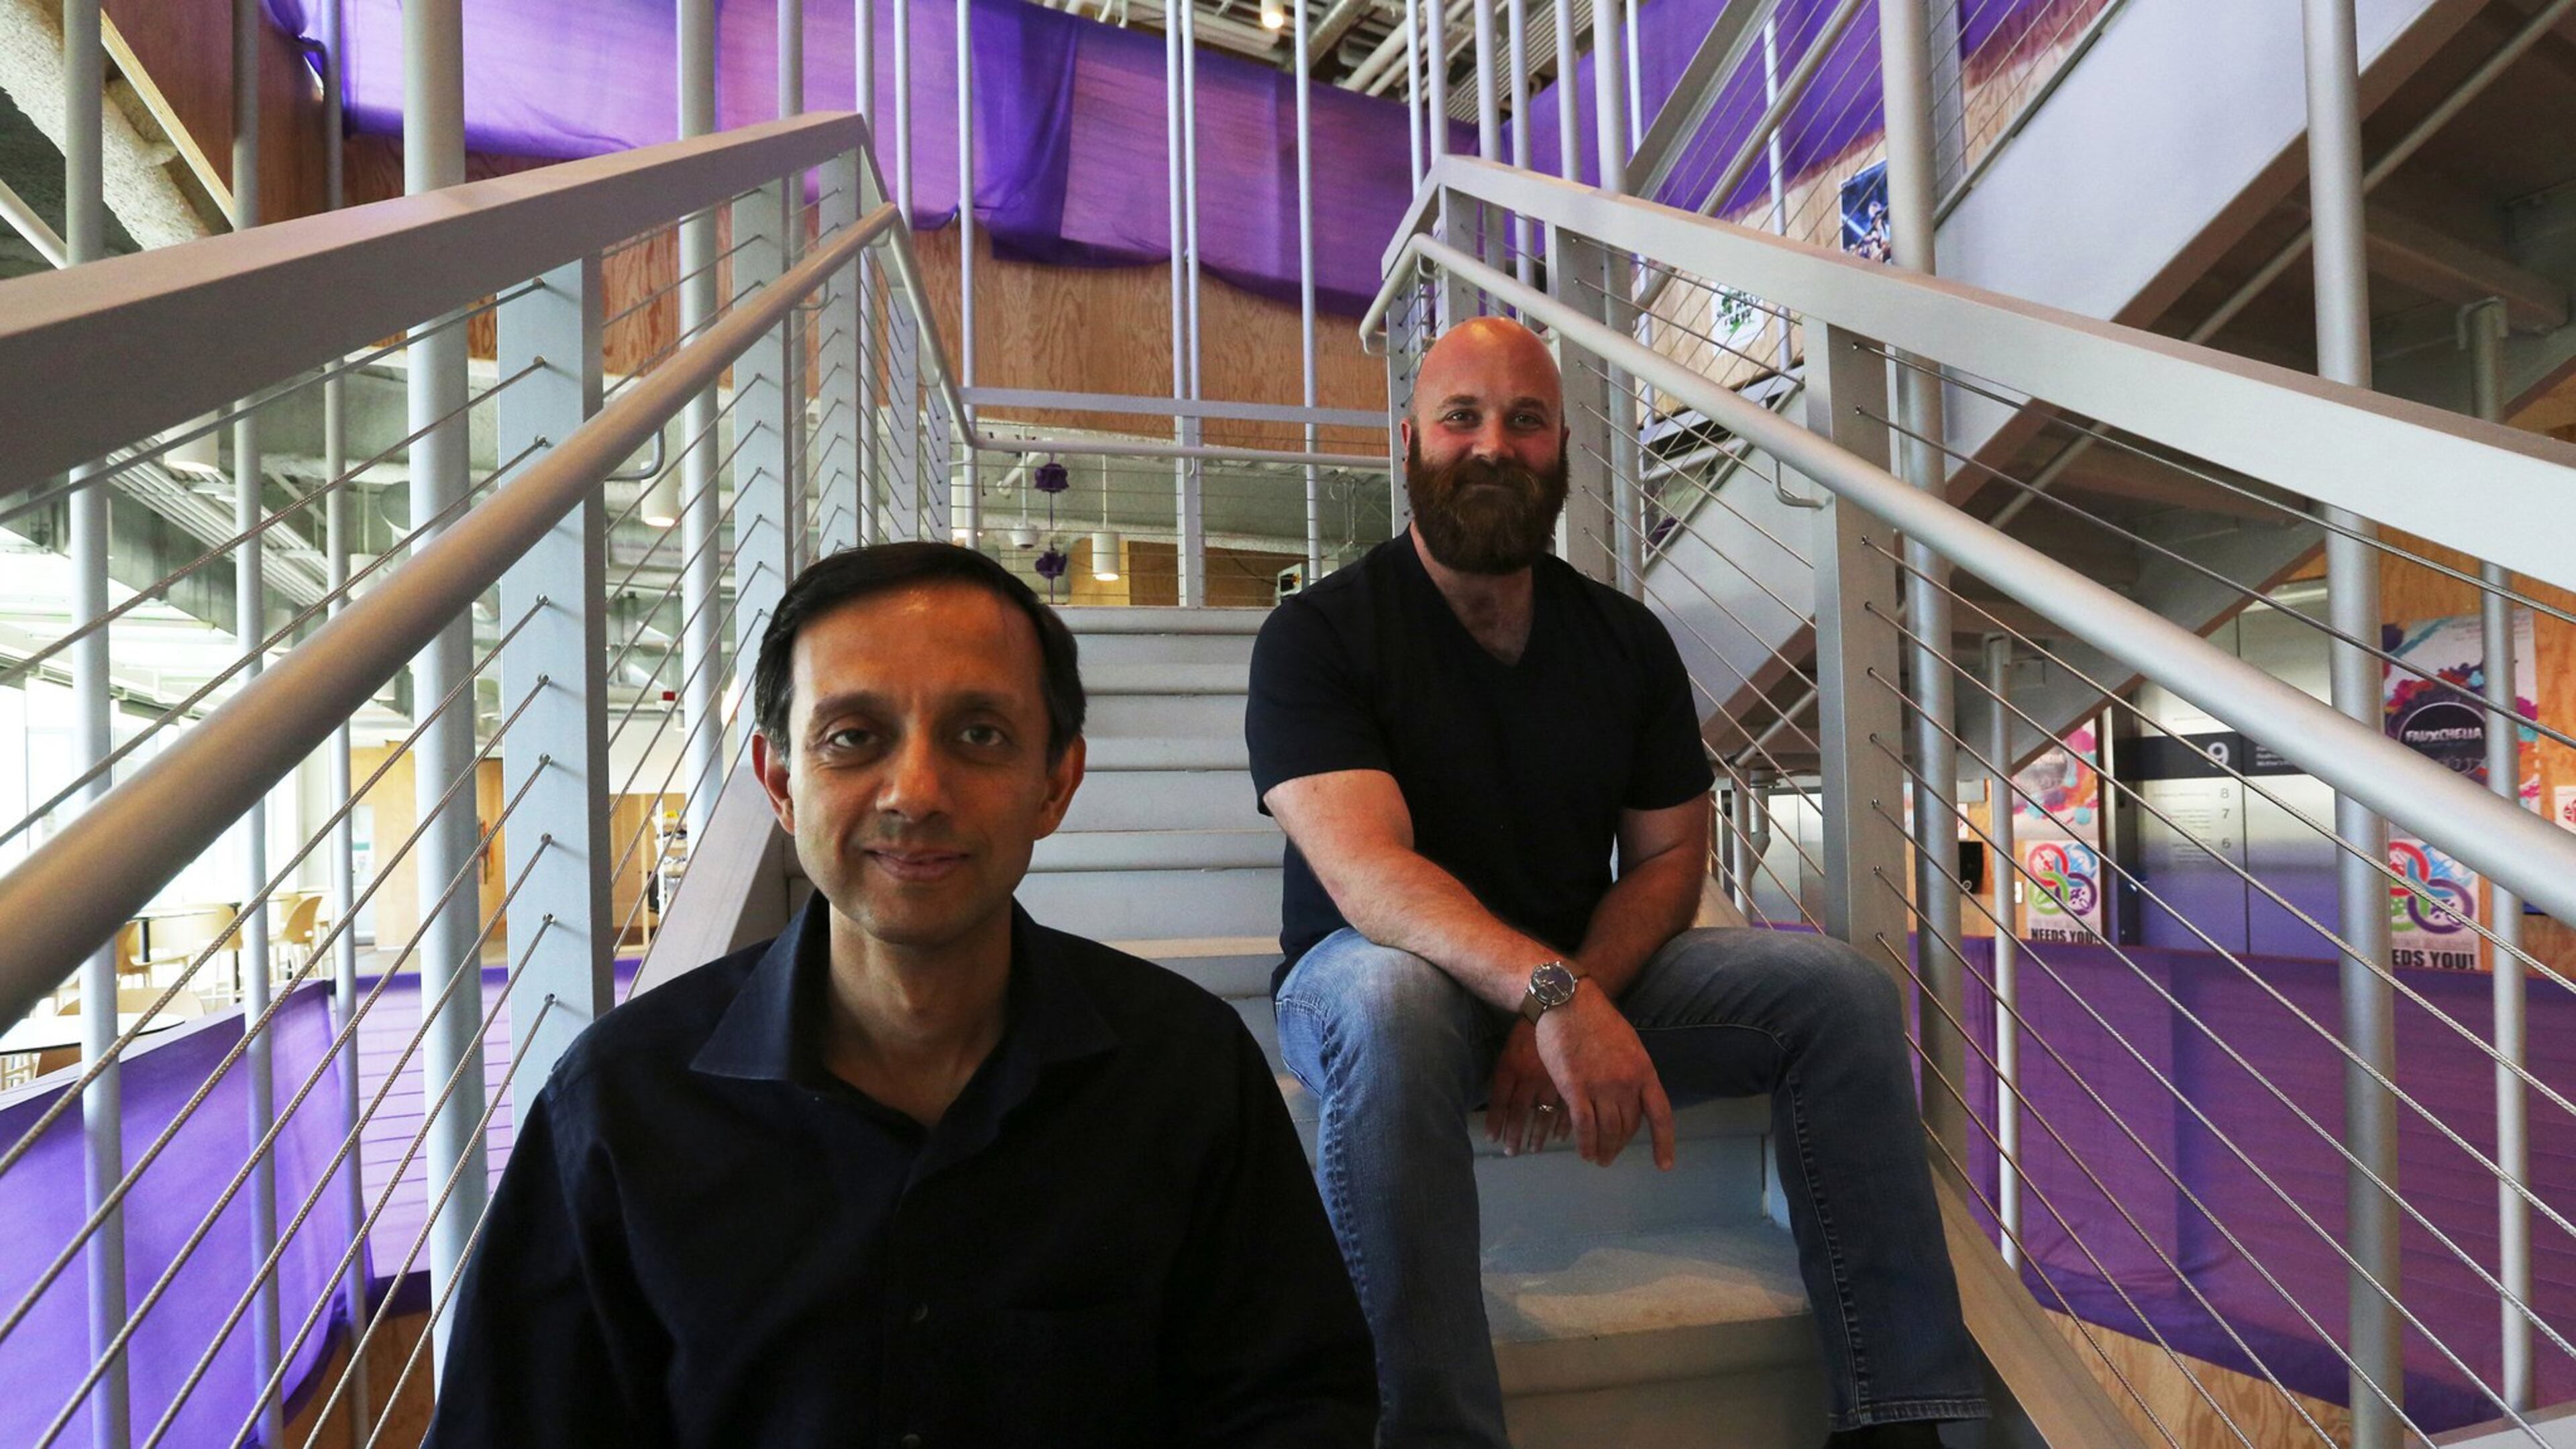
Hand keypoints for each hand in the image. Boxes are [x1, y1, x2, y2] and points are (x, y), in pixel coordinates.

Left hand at [1484, 1020, 1571, 1155]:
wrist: (1561, 1005)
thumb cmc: (1530, 1027)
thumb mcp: (1510, 1050)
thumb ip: (1504, 1076)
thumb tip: (1501, 1103)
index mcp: (1511, 1068)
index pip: (1500, 1102)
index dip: (1496, 1123)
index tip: (1494, 1139)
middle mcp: (1529, 1077)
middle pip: (1519, 1114)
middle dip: (1515, 1136)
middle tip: (1513, 1152)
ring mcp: (1553, 1080)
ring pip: (1543, 1116)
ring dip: (1537, 1135)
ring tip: (1534, 1149)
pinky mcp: (1573, 1080)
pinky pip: (1567, 1109)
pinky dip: (1562, 1125)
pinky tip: (1558, 1136)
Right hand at [1531, 984, 1675, 1169]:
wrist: (1568, 1001)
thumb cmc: (1595, 1018)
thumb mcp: (1628, 1043)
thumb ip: (1632, 1070)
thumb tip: (1632, 1094)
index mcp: (1644, 1070)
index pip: (1660, 1115)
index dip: (1664, 1143)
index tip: (1664, 1165)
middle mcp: (1626, 1083)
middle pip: (1628, 1126)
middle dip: (1620, 1145)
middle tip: (1612, 1155)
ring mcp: (1601, 1086)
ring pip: (1607, 1131)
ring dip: (1603, 1150)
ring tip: (1598, 1159)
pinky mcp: (1575, 1088)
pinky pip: (1584, 1126)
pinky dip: (1585, 1144)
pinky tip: (1584, 1152)